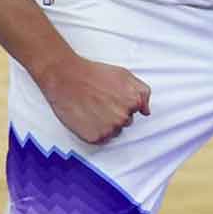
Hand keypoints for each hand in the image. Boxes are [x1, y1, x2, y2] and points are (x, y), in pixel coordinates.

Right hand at [37, 54, 151, 144]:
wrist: (66, 77)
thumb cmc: (93, 74)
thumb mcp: (124, 75)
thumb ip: (142, 92)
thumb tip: (146, 111)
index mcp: (133, 102)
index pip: (133, 112)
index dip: (120, 103)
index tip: (109, 96)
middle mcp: (123, 118)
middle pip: (124, 123)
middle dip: (113, 114)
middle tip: (99, 101)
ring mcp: (109, 129)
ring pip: (113, 132)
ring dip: (105, 124)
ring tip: (91, 108)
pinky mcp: (95, 138)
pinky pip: (100, 140)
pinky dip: (94, 131)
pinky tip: (86, 117)